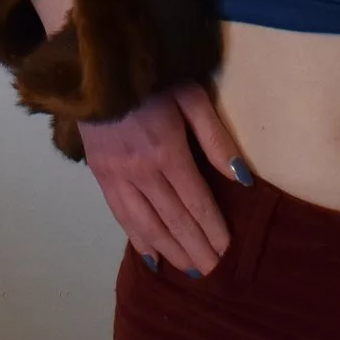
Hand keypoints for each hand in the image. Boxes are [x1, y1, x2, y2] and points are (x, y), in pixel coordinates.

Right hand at [78, 80, 248, 277]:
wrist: (97, 69)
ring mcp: (116, 176)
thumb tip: (241, 177)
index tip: (227, 249)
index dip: (212, 228)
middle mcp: (141, 171)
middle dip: (195, 247)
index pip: (195, 201)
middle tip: (213, 270)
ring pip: (146, 224)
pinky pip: (121, 216)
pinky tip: (151, 256)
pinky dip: (138, 239)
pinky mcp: (100, 176)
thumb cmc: (153, 79)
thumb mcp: (192, 97)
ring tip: (189, 269)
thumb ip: (215, 139)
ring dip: (170, 250)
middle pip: (173, 219)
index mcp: (167, 151)